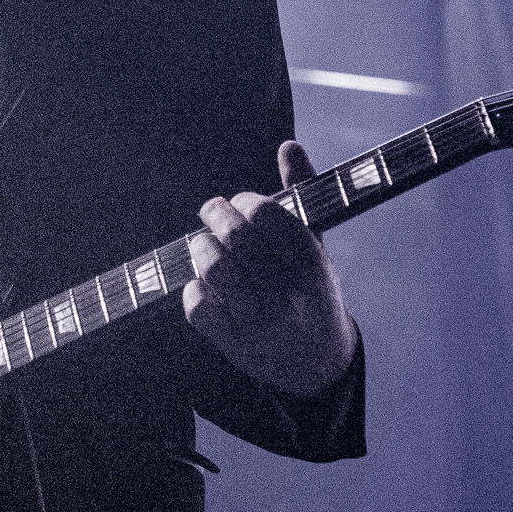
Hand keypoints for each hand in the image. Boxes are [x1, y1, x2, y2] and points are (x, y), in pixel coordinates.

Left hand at [183, 141, 357, 397]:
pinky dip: (193, 289)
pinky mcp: (234, 343)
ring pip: (213, 268)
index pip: (264, 213)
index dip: (243, 201)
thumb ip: (301, 193)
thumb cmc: (312, 292)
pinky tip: (205, 285)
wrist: (319, 365)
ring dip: (200, 249)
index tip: (239, 204)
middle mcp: (288, 291)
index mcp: (311, 262)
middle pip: (234, 236)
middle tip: (212, 213)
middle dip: (214, 216)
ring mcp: (260, 320)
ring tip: (204, 245)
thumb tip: (289, 145)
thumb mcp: (316, 245)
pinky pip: (197, 304)